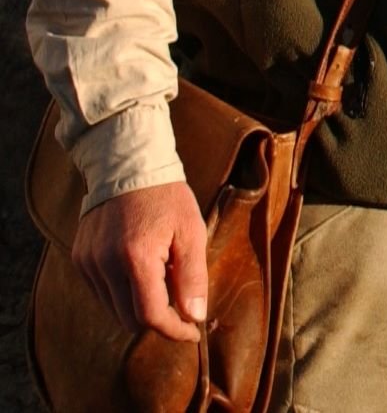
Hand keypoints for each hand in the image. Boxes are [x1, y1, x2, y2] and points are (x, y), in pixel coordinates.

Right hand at [72, 180, 206, 341]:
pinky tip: (139, 269)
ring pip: (114, 309)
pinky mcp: (80, 260)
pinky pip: (102, 292)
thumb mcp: (191, 230)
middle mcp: (105, 264)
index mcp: (137, 257)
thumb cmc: (167, 197)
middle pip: (130, 319)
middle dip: (158, 318)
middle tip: (181, 302)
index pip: (150, 315)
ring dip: (138, 305)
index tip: (192, 331)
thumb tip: (195, 316)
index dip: (173, 329)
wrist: (129, 166)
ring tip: (161, 275)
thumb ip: (193, 276)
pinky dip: (122, 292)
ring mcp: (88, 263)